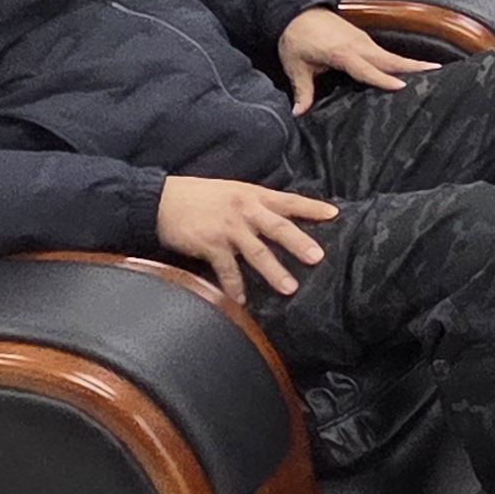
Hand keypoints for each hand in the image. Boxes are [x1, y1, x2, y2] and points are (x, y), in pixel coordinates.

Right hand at [155, 173, 337, 305]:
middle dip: (299, 242)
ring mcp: (228, 228)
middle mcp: (244, 210)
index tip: (334, 214)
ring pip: (257, 252)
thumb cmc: (197, 196)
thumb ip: (254, 204)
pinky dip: (234, 286)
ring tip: (290, 288)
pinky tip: (240, 301)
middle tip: (317, 257)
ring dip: (274, 271)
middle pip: (278, 227)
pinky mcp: (210, 244)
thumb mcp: (231, 191)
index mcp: (252, 195)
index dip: (312, 207)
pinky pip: (227, 270)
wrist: (160, 199)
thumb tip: (274, 218)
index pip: (288, 200)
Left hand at [279, 4, 432, 115]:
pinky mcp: (361, 39)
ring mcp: (361, 40)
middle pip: (389, 58)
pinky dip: (398, 59)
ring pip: (389, 55)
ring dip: (409, 62)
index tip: (402, 86)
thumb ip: (302, 90)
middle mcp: (357, 45)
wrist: (295, 9)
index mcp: (341, 52)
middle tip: (436, 71)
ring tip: (431, 70)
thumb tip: (298, 113)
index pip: (366, 69)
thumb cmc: (295, 37)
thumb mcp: (296, 65)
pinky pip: (383, 52)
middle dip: (412, 65)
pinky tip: (406, 68)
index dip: (383, 78)